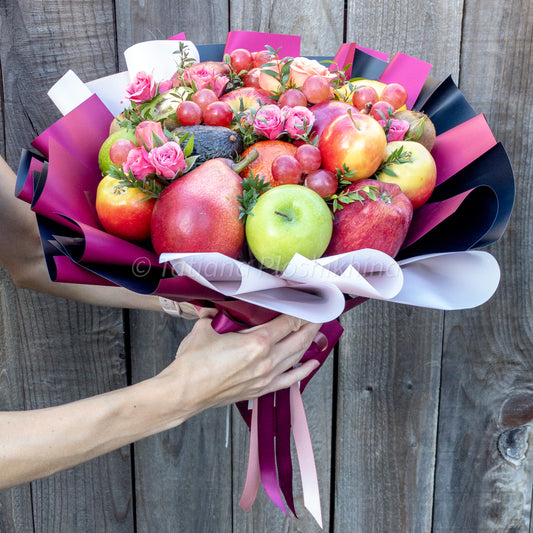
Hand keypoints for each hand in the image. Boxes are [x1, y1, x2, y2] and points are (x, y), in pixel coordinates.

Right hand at [157, 314, 322, 411]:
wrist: (184, 393)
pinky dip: (302, 371)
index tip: (309, 302)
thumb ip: (217, 314)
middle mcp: (266, 361)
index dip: (301, 311)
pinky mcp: (260, 390)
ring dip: (308, 343)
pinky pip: (289, 380)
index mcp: (256, 342)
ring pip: (296, 358)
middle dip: (311, 325)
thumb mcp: (205, 328)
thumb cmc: (193, 363)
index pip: (288, 322)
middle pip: (298, 339)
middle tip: (319, 313)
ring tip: (316, 331)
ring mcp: (265, 378)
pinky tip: (311, 364)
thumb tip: (218, 306)